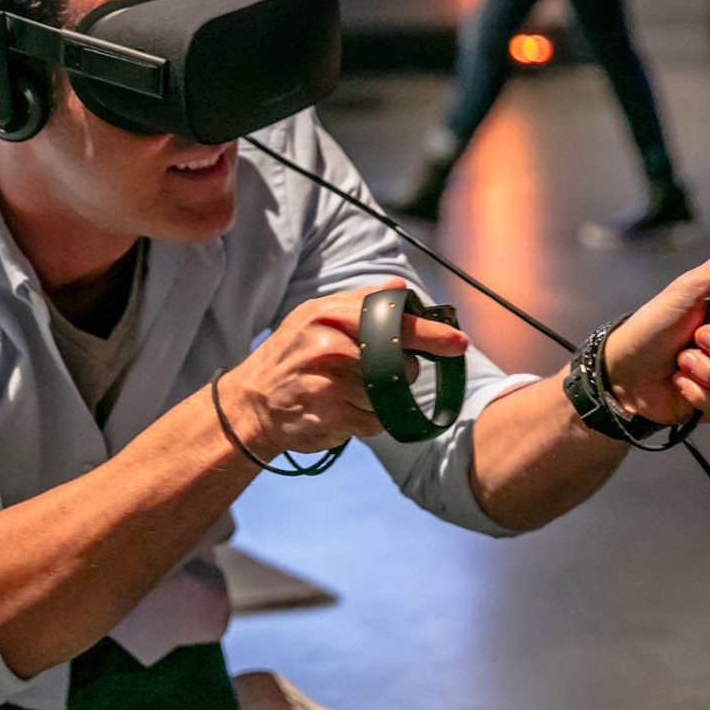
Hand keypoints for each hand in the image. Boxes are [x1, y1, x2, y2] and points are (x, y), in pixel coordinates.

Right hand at [218, 279, 468, 455]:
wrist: (251, 403)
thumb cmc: (292, 356)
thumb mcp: (316, 318)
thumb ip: (360, 302)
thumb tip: (400, 287)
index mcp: (327, 314)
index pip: (392, 321)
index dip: (430, 333)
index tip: (459, 342)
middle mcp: (327, 345)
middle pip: (399, 364)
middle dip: (401, 373)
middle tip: (377, 375)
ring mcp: (327, 383)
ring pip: (387, 397)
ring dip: (380, 400)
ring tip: (347, 394)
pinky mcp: (328, 416)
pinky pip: (373, 423)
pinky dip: (367, 421)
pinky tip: (342, 412)